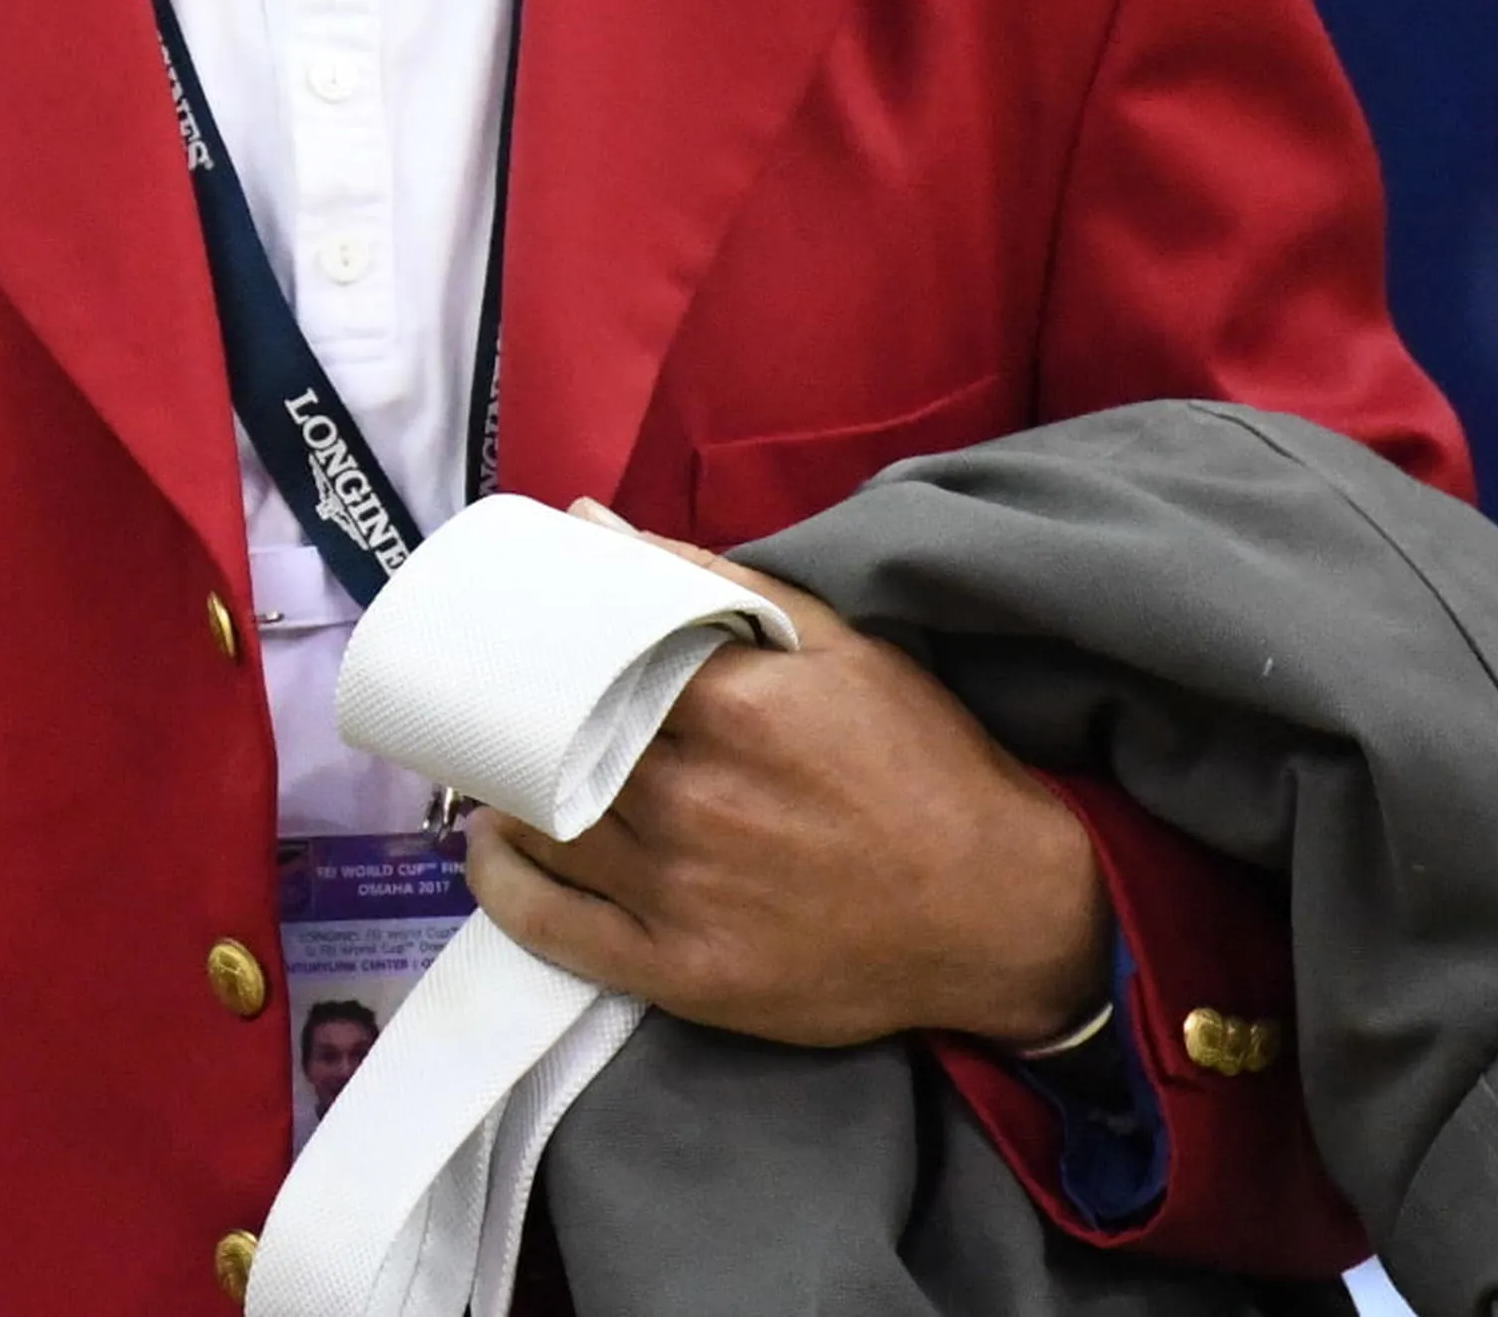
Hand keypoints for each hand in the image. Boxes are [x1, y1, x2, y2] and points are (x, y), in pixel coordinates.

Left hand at [459, 513, 1110, 1049]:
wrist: (1005, 916)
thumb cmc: (924, 770)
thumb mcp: (839, 648)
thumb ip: (707, 583)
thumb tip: (592, 523)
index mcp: (736, 710)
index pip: (582, 655)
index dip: (536, 644)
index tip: (512, 637)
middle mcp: (698, 800)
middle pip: (551, 740)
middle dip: (511, 716)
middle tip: (492, 700)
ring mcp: (684, 893)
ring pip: (540, 826)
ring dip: (501, 792)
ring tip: (500, 767)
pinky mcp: (683, 974)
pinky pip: (550, 927)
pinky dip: (504, 884)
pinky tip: (497, 849)